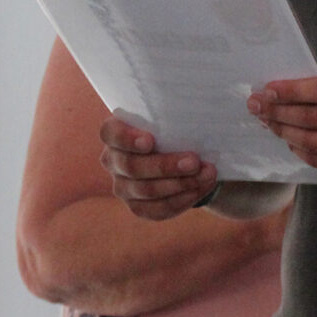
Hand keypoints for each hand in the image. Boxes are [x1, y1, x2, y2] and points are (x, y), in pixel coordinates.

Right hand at [98, 116, 216, 220]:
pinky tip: (200, 187)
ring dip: (180, 183)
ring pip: (146, 190)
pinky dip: (182, 199)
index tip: (150, 140)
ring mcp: (122, 186)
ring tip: (207, 173)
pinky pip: (157, 209)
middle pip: (132, 166)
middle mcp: (113, 160)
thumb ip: (173, 114)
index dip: (127, 138)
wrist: (178, 156)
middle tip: (194, 161)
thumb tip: (204, 107)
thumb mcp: (170, 118)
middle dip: (166, 166)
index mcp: (115, 132)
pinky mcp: (137, 207)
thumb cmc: (172, 130)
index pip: (110, 134)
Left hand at [250, 54, 316, 171]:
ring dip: (285, 134)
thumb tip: (291, 91)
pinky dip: (303, 152)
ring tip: (268, 122)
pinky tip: (290, 140)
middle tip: (256, 106)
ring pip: (316, 144)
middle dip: (278, 113)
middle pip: (313, 120)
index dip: (289, 92)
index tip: (265, 90)